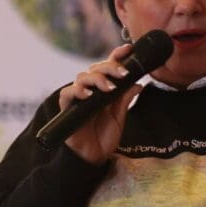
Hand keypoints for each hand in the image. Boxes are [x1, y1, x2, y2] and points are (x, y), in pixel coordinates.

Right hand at [60, 43, 142, 164]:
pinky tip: (88, 94)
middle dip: (110, 67)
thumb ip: (125, 99)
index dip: (117, 56)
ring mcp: (78, 97)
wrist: (93, 157)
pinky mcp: (67, 107)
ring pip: (82, 76)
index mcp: (103, 89)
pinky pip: (68, 93)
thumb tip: (139, 82)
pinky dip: (78, 91)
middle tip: (123, 74)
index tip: (129, 48)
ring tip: (109, 88)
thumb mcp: (119, 117)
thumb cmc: (104, 137)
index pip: (108, 67)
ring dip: (97, 79)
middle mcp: (90, 90)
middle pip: (96, 68)